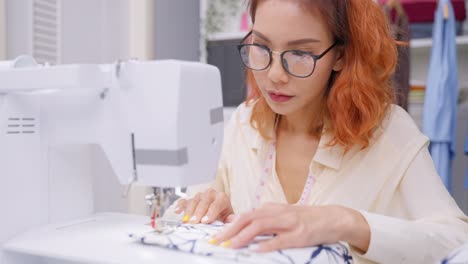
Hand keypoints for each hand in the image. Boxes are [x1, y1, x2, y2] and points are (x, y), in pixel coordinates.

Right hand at [175, 188, 234, 223]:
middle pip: (204, 200)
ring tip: (186, 221)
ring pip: (194, 200)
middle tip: (194, 222)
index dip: (211, 212)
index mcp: (222, 198)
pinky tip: (177, 211)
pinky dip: (180, 205)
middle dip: (198, 212)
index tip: (205, 221)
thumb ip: (231, 219)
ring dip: (189, 211)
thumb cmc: (223, 219)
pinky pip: (184, 200)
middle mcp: (211, 194)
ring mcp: (200, 196)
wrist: (218, 216)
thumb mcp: (229, 219)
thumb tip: (232, 219)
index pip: (217, 204)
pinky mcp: (191, 200)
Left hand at [213, 203, 369, 252]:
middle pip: (249, 218)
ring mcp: (289, 223)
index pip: (245, 215)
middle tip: (216, 241)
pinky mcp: (300, 235)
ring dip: (243, 236)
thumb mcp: (280, 214)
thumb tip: (233, 220)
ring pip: (261, 225)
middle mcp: (278, 213)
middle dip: (230, 230)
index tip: (215, 235)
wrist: (333, 218)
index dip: (228, 225)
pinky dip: (267, 244)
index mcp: (272, 208)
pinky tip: (256, 250)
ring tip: (230, 245)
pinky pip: (281, 239)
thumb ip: (259, 217)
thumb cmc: (305, 218)